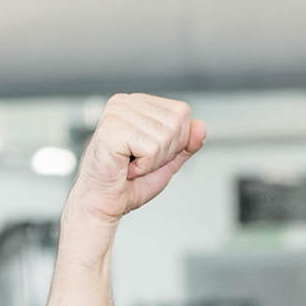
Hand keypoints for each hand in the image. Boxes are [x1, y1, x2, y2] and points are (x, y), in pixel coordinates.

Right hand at [67, 93, 206, 227]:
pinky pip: (151, 148)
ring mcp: (116, 112)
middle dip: (166, 153)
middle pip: (177, 124)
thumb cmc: (129, 183)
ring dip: (153, 162)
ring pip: (165, 137)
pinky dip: (144, 166)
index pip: (182, 113)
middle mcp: (125, 102)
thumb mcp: (167, 161)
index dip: (176, 143)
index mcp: (138, 103)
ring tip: (132, 165)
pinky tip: (126, 167)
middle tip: (140, 162)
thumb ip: (186, 144)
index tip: (151, 155)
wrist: (103, 203)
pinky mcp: (112, 128)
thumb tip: (201, 126)